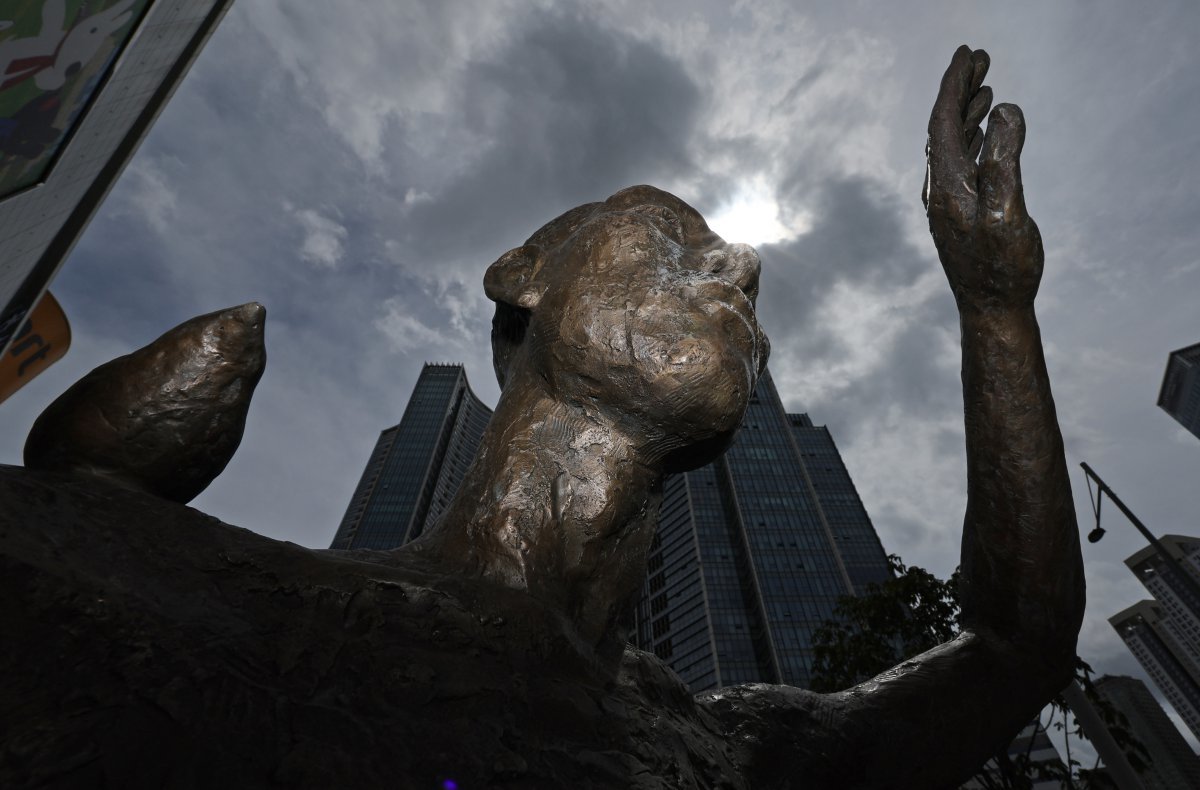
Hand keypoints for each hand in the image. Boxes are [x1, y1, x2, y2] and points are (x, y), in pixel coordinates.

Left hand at [924, 46, 1043, 311]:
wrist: (992, 311)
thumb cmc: (1003, 268)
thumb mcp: (1008, 211)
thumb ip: (1004, 161)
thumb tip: (1004, 111)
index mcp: (948, 185)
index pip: (943, 122)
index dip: (953, 85)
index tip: (967, 54)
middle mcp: (940, 190)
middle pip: (943, 128)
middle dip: (958, 90)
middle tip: (979, 58)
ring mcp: (947, 201)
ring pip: (951, 145)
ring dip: (965, 112)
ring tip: (984, 87)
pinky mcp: (957, 212)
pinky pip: (959, 162)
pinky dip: (970, 138)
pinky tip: (983, 132)